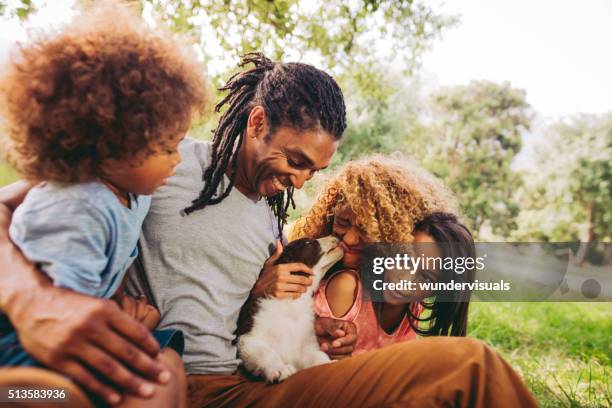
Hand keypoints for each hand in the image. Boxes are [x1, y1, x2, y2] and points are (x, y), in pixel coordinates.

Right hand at [8, 282, 169, 404]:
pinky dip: (102, 389)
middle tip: (165, 378)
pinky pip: (85, 378)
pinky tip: (117, 398)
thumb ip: (118, 318)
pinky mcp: (59, 359)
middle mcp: (91, 326)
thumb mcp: (97, 303)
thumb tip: (144, 338)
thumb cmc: (72, 304)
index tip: (160, 356)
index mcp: (104, 310)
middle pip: (126, 351)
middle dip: (148, 367)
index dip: (150, 345)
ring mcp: (74, 344)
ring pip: (109, 367)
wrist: (33, 303)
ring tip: (148, 392)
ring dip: (131, 382)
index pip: (135, 330)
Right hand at [251, 240, 313, 299]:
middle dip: (308, 281)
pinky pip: (293, 296)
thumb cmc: (263, 276)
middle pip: (301, 279)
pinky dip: (297, 295)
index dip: (307, 269)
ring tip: (305, 288)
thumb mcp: (269, 264)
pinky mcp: (279, 295)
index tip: (312, 272)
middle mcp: (281, 276)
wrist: (255, 290)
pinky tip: (297, 294)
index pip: (298, 266)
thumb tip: (278, 242)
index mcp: (280, 268)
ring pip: (299, 288)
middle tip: (310, 282)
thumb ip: (276, 254)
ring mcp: (280, 286)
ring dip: (304, 289)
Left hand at [314, 316, 356, 359]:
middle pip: (350, 348)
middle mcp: (351, 339)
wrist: (314, 332)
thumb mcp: (325, 323)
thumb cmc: (321, 325)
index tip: (334, 344)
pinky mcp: (342, 355)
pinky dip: (332, 358)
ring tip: (323, 349)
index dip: (344, 342)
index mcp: (350, 328)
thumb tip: (342, 334)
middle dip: (336, 349)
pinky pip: (340, 360)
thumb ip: (333, 328)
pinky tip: (325, 354)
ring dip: (334, 354)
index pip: (352, 337)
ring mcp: (347, 348)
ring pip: (345, 356)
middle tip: (324, 346)